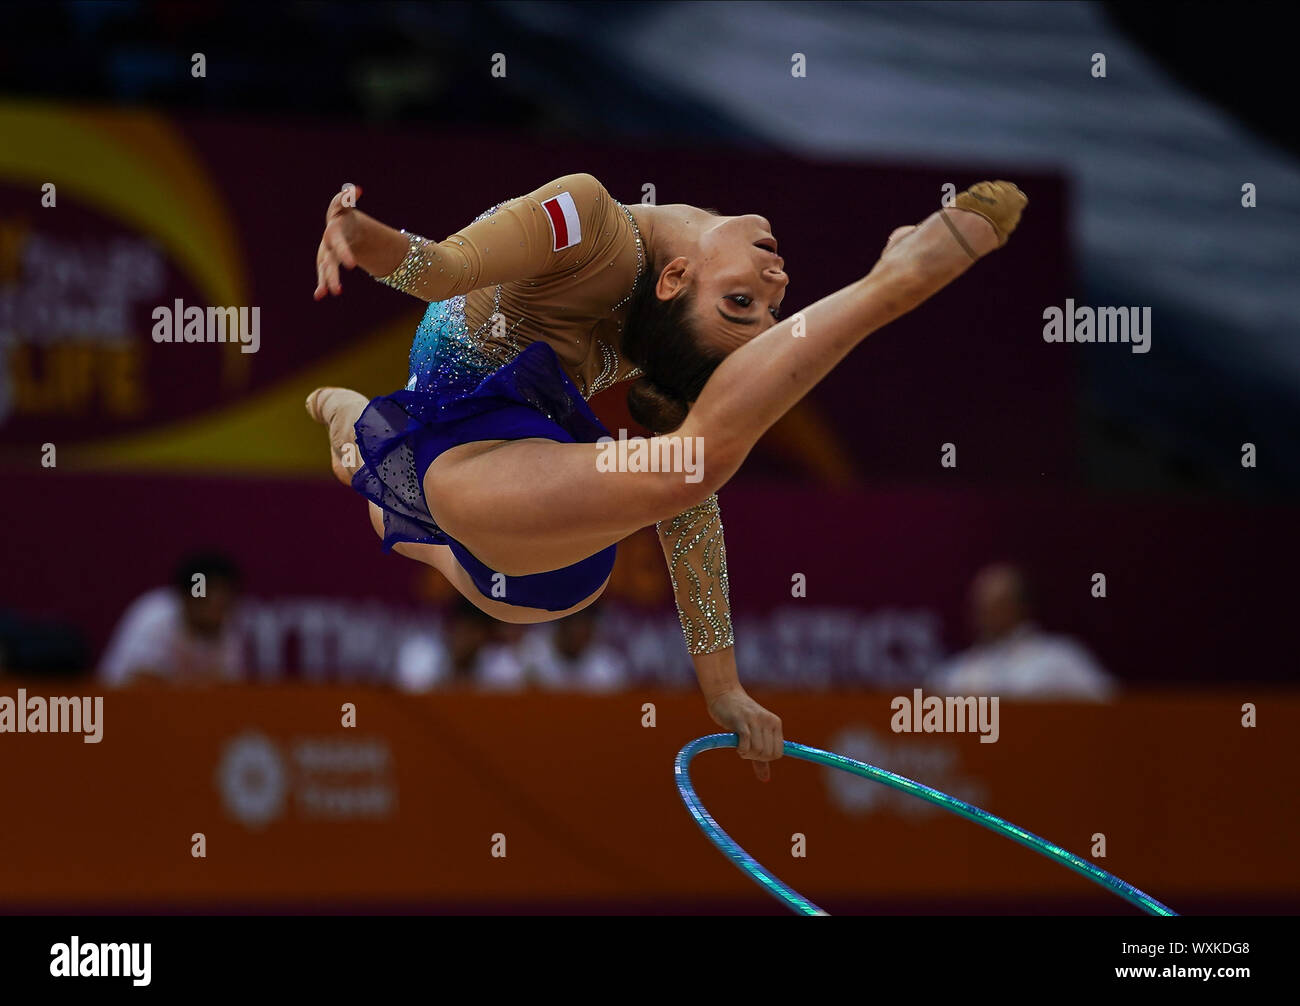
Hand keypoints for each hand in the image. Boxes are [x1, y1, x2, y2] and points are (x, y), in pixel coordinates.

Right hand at [314, 183, 362, 299]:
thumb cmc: (344, 215)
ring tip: (327, 294)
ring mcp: (326, 254)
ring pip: (325, 269)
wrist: (339, 225)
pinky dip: (321, 284)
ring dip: (326, 281)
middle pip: (329, 260)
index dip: (344, 252)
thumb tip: (357, 189)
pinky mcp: (327, 262)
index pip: (338, 242)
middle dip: (332, 274)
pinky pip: (323, 274)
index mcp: (333, 231)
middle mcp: (327, 244)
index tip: (351, 266)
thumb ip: (348, 198)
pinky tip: (319, 296)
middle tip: (337, 289)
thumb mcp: (346, 206)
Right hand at [706, 687, 783, 780]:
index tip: (754, 752)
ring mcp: (755, 720)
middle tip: (744, 750)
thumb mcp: (754, 735)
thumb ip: (761, 757)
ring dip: (746, 754)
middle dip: (754, 757)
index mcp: (775, 723)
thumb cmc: (738, 715)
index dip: (765, 758)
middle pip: (767, 754)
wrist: (724, 694)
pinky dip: (741, 750)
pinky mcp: (741, 720)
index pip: (778, 753)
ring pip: (758, 750)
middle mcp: (768, 721)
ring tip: (740, 747)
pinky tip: (737, 746)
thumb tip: (766, 779)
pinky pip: (746, 743)